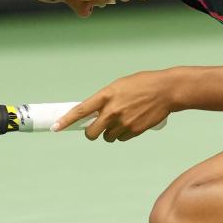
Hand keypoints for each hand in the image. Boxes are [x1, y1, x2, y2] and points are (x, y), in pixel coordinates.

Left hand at [52, 69, 176, 141]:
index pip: (81, 110)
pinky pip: (121, 138)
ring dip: (109, 132)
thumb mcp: (119, 86)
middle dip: (91, 132)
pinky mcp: (134, 131)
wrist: (166, 91)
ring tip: (120, 120)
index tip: (56, 128)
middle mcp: (112, 111)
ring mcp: (123, 122)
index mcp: (106, 95)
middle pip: (91, 133)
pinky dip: (122, 134)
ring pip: (107, 137)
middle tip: (95, 128)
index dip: (66, 120)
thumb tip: (94, 113)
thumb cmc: (143, 84)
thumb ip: (105, 99)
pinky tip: (130, 123)